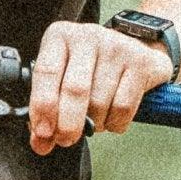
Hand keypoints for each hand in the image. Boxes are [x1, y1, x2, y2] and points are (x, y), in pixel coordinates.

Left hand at [27, 21, 172, 153]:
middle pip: (75, 89)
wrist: (134, 49)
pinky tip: (110, 118)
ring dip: (94, 124)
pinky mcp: (140, 63)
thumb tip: (40, 142)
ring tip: (93, 121)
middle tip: (65, 140)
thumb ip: (48, 106)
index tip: (42, 132)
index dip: (42, 106)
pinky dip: (114, 123)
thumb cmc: (90, 66)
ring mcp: (116, 47)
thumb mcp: (62, 75)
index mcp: (59, 37)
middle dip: (68, 123)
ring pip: (99, 102)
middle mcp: (87, 37)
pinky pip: (123, 106)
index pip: (46, 72)